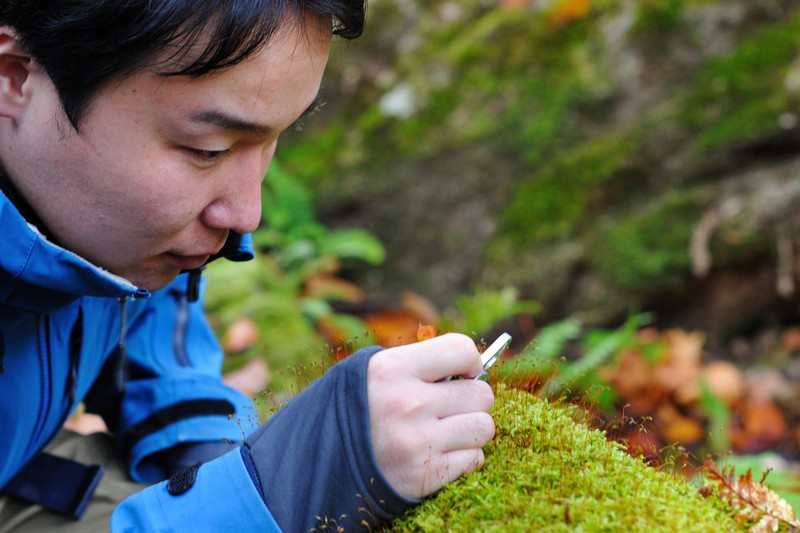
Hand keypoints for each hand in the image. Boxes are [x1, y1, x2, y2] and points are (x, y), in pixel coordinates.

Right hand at [367, 333, 495, 498]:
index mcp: (392, 369)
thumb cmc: (358, 410)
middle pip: (481, 393)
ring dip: (471, 430)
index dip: (470, 362)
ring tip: (446, 430)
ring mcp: (417, 442)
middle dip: (470, 400)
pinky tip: (439, 454)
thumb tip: (473, 368)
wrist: (319, 462)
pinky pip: (474, 459)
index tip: (462, 373)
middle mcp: (407, 403)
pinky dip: (463, 458)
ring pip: (484, 427)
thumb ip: (419, 365)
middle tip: (449, 407)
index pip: (462, 350)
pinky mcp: (424, 476)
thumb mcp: (374, 373)